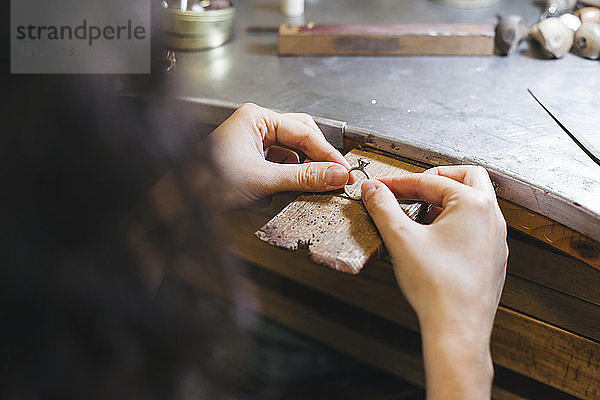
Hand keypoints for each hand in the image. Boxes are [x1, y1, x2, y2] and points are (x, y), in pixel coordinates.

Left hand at [209, 103, 350, 207]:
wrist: (182, 201)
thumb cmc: (206, 181)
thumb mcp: (263, 179)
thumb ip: (303, 177)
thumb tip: (334, 175)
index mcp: (256, 118)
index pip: (304, 131)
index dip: (327, 153)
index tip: (343, 171)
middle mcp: (255, 126)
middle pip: (300, 137)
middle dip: (316, 158)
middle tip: (335, 175)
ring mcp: (253, 143)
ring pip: (291, 153)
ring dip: (301, 170)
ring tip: (314, 184)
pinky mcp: (251, 160)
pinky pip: (279, 165)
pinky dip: (287, 178)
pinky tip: (288, 189)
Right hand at [361, 166, 507, 399]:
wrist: (457, 328)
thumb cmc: (437, 287)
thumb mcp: (400, 239)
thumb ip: (384, 208)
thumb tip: (373, 190)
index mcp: (474, 205)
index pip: (431, 181)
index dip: (400, 183)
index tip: (380, 188)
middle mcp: (492, 218)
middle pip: (467, 178)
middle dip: (436, 180)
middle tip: (412, 189)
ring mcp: (496, 239)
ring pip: (474, 203)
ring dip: (445, 202)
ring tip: (419, 217)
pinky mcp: (493, 257)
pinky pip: (476, 227)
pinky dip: (455, 223)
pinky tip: (433, 241)